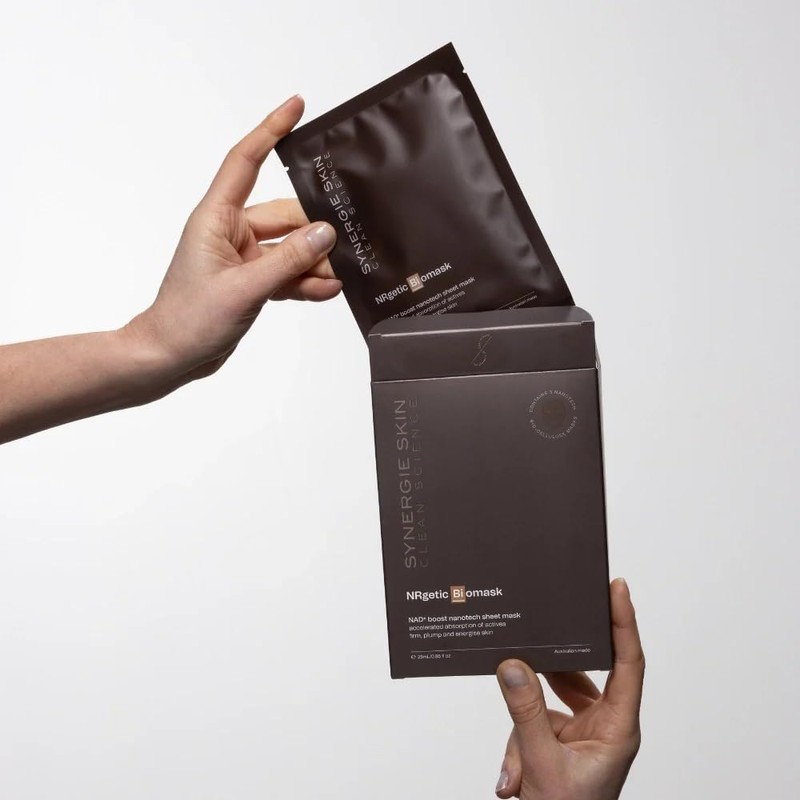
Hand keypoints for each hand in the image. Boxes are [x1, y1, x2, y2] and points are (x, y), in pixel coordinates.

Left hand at [124, 95, 340, 385]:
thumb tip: (325, 234)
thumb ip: (287, 261)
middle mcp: (231, 232)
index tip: (296, 106)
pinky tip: (327, 290)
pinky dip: (307, 281)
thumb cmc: (188, 320)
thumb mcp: (243, 289)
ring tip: (335, 279)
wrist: (171, 356)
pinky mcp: (253, 280)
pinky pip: (288, 271)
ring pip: (292, 247)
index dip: (270, 130)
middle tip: (340, 248)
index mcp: (216, 219)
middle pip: (285, 214)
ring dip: (314, 262)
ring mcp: (244, 257)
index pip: (246, 161)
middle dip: (313, 233)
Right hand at [495, 578, 643, 799]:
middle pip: (583, 673)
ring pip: (549, 697)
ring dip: (526, 721)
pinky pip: (533, 717)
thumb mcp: (543, 765)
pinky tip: (512, 774)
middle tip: (543, 629)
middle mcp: (604, 725)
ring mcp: (580, 732)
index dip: (624, 622)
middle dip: (553, 666)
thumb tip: (513, 665)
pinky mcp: (558, 739)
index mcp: (618, 729)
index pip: (628, 664)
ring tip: (520, 757)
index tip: (616, 588)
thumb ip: (526, 712)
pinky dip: (517, 740)